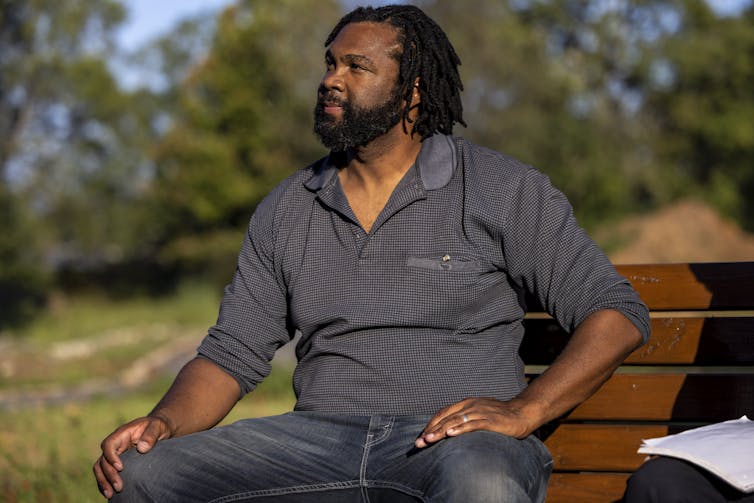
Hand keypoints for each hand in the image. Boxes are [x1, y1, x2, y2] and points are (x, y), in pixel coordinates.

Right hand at [93, 415, 171, 498]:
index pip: (109, 444)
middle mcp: (115, 444)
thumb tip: (142, 448)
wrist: (158, 429)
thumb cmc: (157, 426)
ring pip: (100, 468)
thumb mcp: (157, 426)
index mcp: (122, 433)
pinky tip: (111, 494)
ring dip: (103, 482)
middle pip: (103, 460)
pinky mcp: (116, 462)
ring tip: (110, 495)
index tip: (121, 468)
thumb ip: (151, 435)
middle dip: (109, 474)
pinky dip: (106, 483)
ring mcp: (114, 454)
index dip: (111, 456)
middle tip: (119, 487)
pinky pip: (105, 473)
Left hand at [415, 397, 535, 447]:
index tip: (421, 437)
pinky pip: (472, 424)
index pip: (443, 413)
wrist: (521, 413)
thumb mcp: (477, 413)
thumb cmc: (498, 415)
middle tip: (420, 443)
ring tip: (429, 440)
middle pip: (446, 418)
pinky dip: (460, 429)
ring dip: (440, 431)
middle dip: (431, 431)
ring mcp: (479, 412)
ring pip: (455, 421)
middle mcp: (470, 405)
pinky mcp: (489, 421)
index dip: (431, 425)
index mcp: (465, 403)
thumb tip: (447, 429)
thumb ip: (464, 418)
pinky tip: (450, 434)